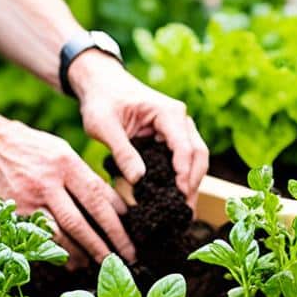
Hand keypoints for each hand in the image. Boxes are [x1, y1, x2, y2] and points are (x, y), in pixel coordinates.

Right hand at [0, 119, 134, 267]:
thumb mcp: (64, 153)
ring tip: (98, 264)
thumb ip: (86, 177)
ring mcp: (29, 200)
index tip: (132, 236)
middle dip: (105, 244)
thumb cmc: (34, 149)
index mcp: (66, 164)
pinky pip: (39, 239)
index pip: (98, 197)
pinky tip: (70, 262)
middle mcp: (48, 183)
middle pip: (81, 221)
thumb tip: (115, 206)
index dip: (117, 220)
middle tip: (124, 259)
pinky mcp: (14, 213)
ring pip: (61, 235)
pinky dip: (57, 253)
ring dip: (82, 253)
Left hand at [68, 49, 208, 207]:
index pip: (184, 147)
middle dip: (193, 184)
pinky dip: (181, 178)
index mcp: (168, 112)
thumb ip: (122, 152)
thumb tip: (139, 180)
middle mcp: (179, 120)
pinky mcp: (170, 138)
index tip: (178, 196)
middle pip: (197, 155)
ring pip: (195, 159)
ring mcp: (178, 129)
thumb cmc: (101, 100)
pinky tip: (175, 198)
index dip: (184, 173)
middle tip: (185, 212)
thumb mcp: (104, 126)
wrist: (99, 84)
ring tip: (183, 212)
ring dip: (191, 184)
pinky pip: (182, 160)